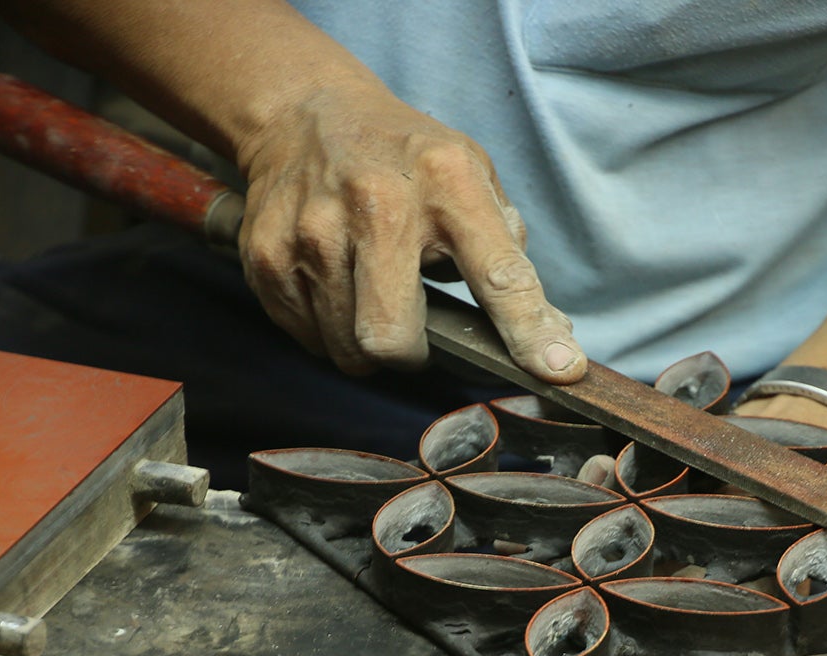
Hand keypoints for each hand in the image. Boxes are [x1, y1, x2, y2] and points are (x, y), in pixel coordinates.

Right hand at [237, 81, 584, 382]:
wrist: (303, 115)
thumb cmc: (400, 156)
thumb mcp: (468, 173)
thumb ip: (505, 245)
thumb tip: (549, 331)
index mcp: (445, 182)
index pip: (499, 274)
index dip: (529, 331)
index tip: (560, 369)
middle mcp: (377, 205)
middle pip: (392, 338)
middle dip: (411, 356)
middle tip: (415, 333)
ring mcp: (313, 233)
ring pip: (347, 348)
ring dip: (367, 345)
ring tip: (370, 297)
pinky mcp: (266, 257)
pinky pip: (308, 338)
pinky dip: (329, 332)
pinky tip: (335, 289)